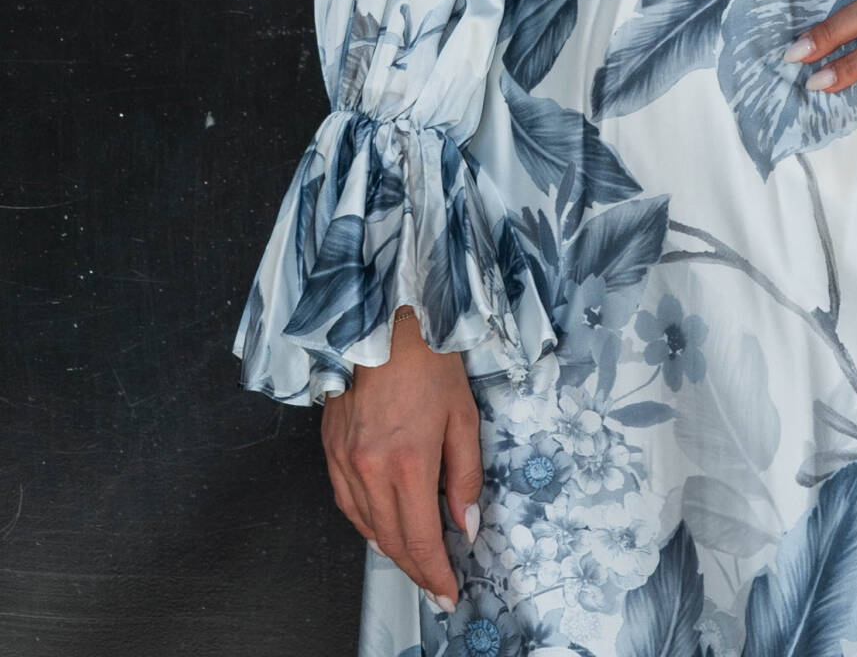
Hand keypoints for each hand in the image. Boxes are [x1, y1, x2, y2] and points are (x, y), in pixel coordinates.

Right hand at [320, 309, 481, 610]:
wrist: (384, 322)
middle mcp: (370, 469)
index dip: (435, 574)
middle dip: (416, 569)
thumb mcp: (463, 415)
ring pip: (366, 527)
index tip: (447, 592)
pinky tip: (382, 526)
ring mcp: (345, 461)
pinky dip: (366, 523)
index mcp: (408, 463)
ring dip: (391, 549)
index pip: (420, 540)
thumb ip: (466, 475)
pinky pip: (347, 503)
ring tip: (414, 559)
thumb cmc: (428, 359)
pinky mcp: (331, 450)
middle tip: (435, 583)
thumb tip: (465, 524)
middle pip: (391, 542)